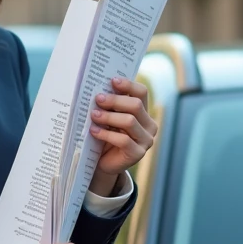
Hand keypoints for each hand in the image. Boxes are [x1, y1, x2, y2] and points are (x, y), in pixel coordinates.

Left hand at [88, 77, 156, 194]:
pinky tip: (94, 131)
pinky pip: (123, 140)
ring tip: (93, 115)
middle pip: (135, 105)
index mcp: (144, 112)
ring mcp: (146, 140)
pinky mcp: (138, 154)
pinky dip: (106, 134)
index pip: (142, 93)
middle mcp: (149, 125)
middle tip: (98, 98)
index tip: (112, 80)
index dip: (128, 85)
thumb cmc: (106, 135)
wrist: (103, 162)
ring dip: (109, 117)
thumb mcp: (109, 118)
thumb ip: (110, 106)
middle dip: (115, 100)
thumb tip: (99, 89)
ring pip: (130, 121)